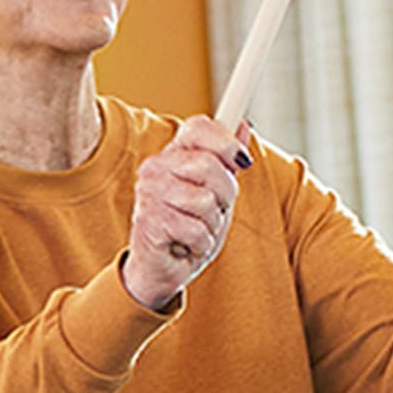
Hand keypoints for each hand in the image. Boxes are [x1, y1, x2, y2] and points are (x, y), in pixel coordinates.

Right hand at [120, 116, 250, 309]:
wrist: (162, 267)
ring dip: (211, 223)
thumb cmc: (189, 226)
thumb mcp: (216, 191)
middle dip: (224, 195)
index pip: (199, 127)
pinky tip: (188, 245)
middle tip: (213, 210)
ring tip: (197, 228)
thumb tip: (244, 126)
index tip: (242, 161)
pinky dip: (201, 243)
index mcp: (172, 154)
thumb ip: (228, 160)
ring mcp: (149, 193)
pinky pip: (196, 229)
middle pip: (209, 165)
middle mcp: (155, 168)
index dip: (227, 142)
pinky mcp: (149, 221)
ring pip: (204, 200)